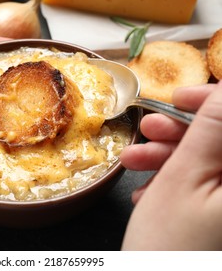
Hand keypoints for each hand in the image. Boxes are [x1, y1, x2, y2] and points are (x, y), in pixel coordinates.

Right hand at [120, 82, 221, 249]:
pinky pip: (204, 188)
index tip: (179, 98)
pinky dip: (176, 183)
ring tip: (134, 162)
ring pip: (210, 165)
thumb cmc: (169, 249)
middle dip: (184, 133)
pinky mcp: (216, 216)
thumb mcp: (183, 181)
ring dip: (171, 158)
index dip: (213, 103)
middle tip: (147, 130)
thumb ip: (209, 129)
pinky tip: (149, 190)